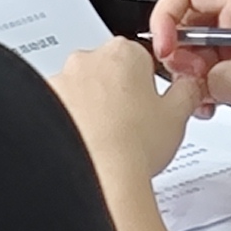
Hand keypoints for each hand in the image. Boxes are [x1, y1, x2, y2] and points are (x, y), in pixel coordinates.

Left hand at [49, 38, 194, 195]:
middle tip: (130, 125)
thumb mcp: (178, 116)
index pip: (141, 57)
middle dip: (117, 92)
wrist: (99, 178)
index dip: (148, 85)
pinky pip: (56, 108)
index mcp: (124, 52)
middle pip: (107, 70)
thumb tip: (189, 84)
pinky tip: (84, 143)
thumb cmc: (133, 146)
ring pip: (80, 89)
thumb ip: (187, 90)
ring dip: (90, 107)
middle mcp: (88, 59)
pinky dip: (67, 122)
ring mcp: (61, 81)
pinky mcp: (41, 104)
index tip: (149, 104)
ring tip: (106, 139)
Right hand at [149, 0, 230, 145]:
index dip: (167, 16)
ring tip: (197, 97)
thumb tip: (195, 83)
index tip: (165, 48)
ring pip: (197, 51)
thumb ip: (219, 77)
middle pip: (187, 21)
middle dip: (176, 51)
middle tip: (184, 78)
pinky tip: (210, 107)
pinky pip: (212, 75)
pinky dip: (203, 90)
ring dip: (188, 74)